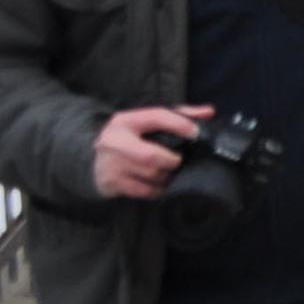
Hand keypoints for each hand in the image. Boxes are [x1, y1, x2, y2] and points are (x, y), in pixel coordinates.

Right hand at [92, 106, 209, 202]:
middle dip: (172, 160)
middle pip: (151, 156)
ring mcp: (110, 164)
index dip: (179, 124)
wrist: (94, 160)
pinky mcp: (111, 182)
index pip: (155, 117)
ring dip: (167, 176)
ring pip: (150, 174)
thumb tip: (208, 112)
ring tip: (171, 172)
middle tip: (179, 161)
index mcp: (125, 121)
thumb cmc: (130, 139)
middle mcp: (113, 141)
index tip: (196, 133)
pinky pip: (144, 190)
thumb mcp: (148, 123)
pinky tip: (160, 184)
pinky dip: (158, 189)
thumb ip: (179, 116)